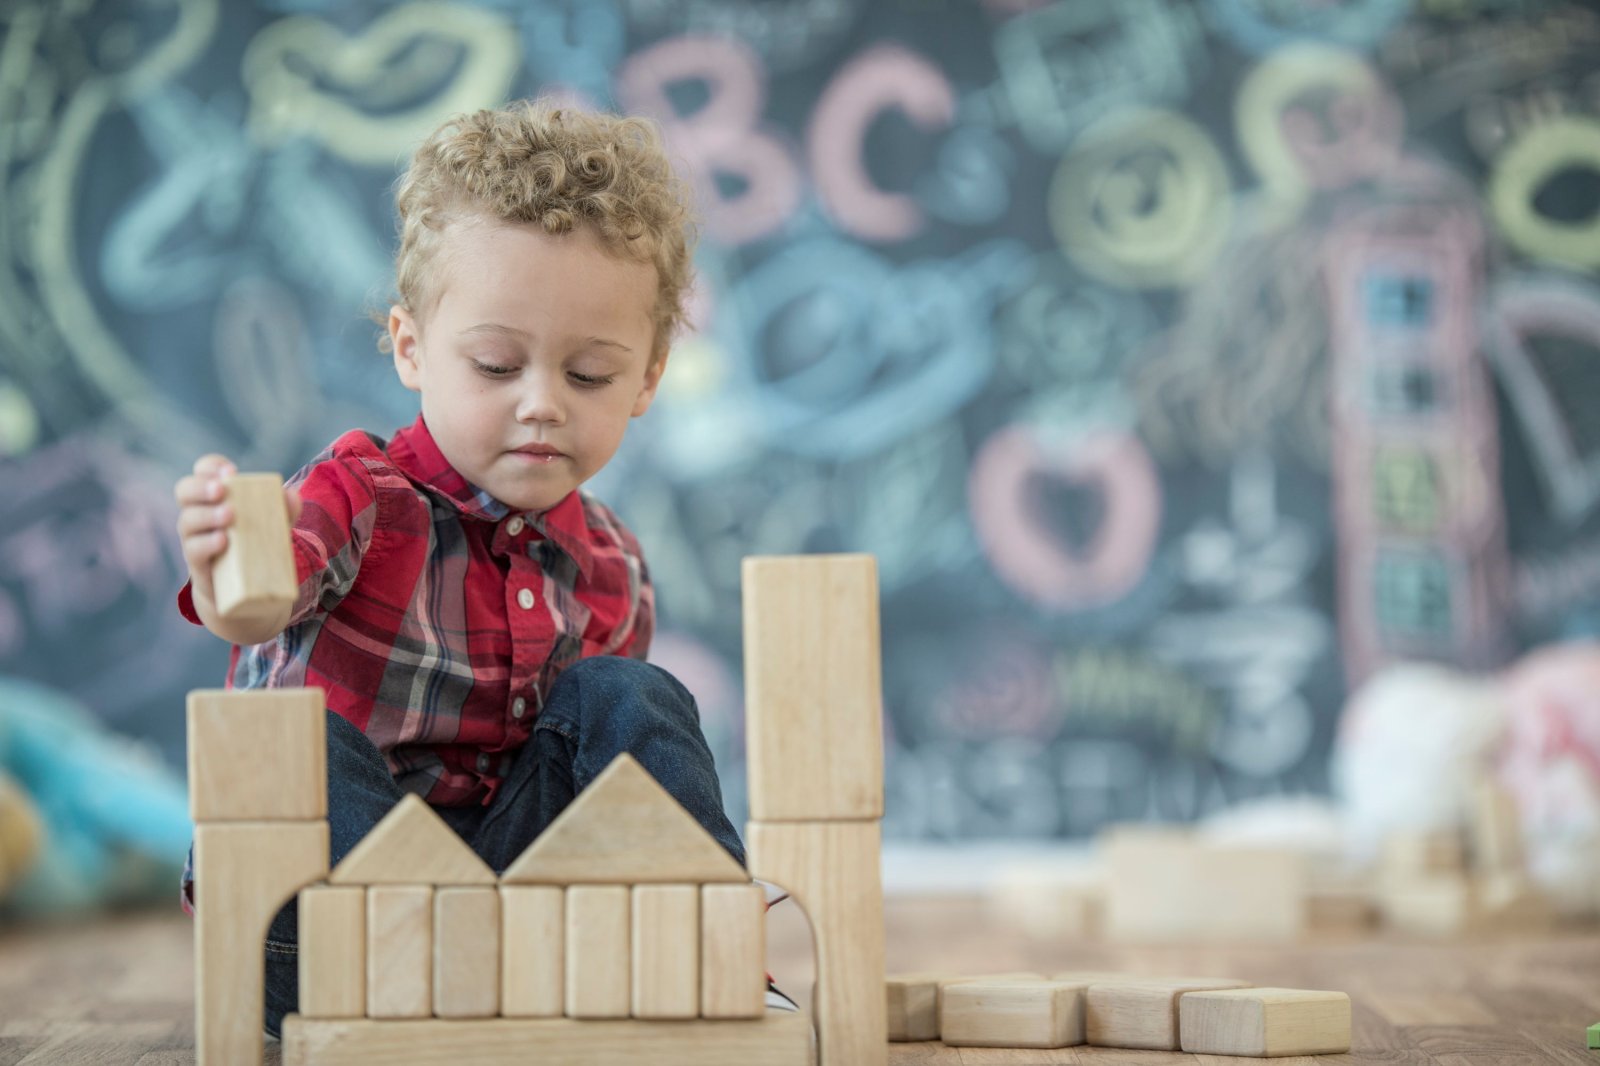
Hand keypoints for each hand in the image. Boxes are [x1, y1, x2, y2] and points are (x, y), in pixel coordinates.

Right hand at [174, 455, 301, 611]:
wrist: (246, 588)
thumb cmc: (257, 544)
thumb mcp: (273, 524)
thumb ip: (284, 508)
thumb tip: (291, 495)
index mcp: (213, 496)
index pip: (203, 471)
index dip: (211, 466)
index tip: (231, 471)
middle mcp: (197, 512)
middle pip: (184, 490)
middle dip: (200, 487)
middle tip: (221, 490)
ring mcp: (194, 537)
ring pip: (187, 520)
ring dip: (207, 515)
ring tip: (229, 515)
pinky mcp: (197, 563)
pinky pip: (194, 550)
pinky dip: (207, 543)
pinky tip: (223, 540)